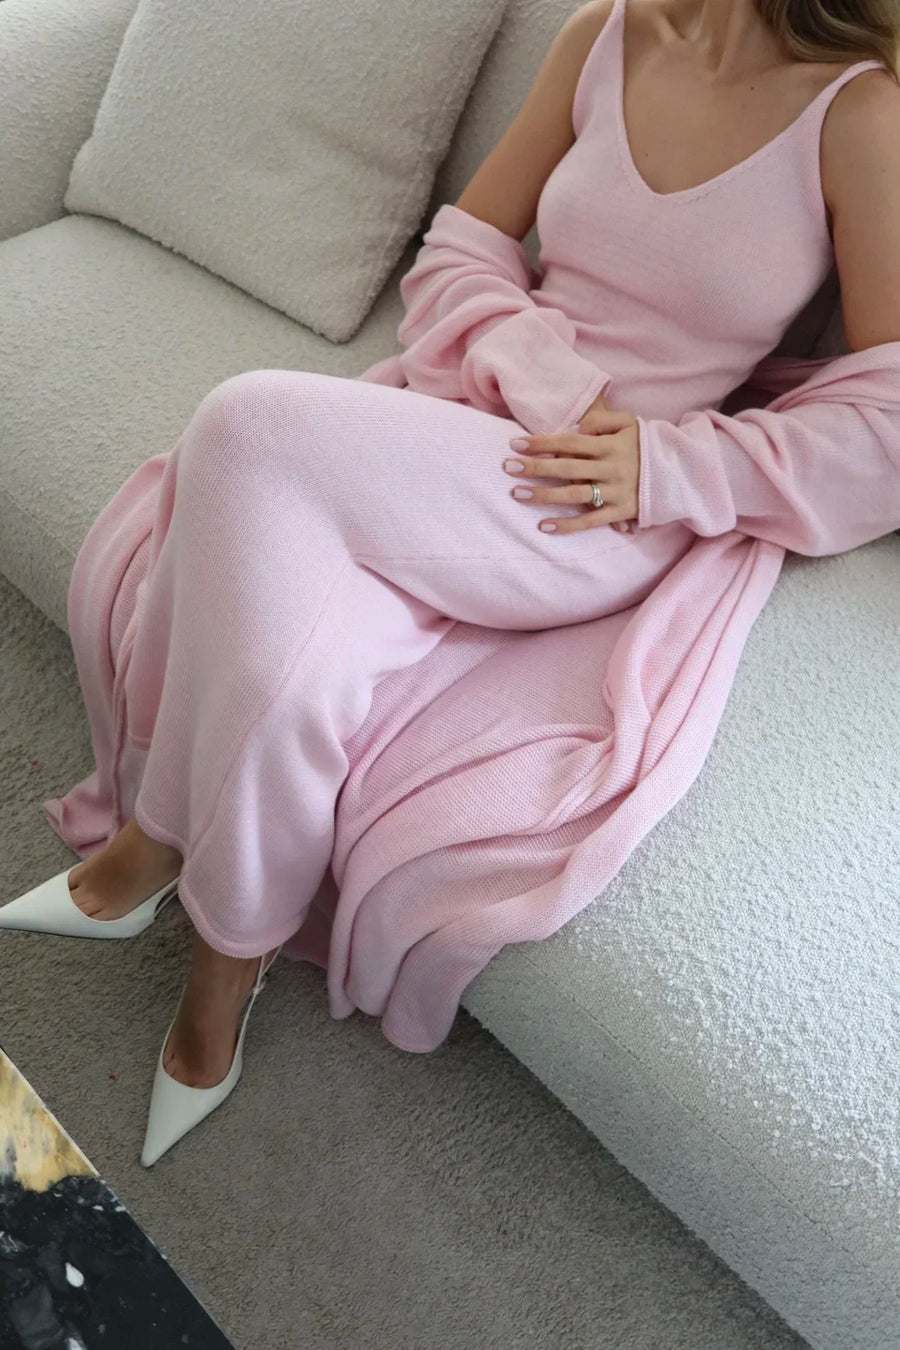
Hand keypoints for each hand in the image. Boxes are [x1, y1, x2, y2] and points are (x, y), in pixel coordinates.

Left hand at [503, 406, 640, 534]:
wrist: (680, 472)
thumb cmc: (646, 445)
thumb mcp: (629, 423)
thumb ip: (603, 420)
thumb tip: (576, 426)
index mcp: (611, 445)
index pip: (570, 441)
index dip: (542, 443)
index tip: (516, 444)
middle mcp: (612, 468)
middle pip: (566, 467)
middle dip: (535, 467)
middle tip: (507, 467)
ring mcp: (616, 492)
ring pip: (574, 494)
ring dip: (544, 495)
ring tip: (517, 494)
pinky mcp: (621, 512)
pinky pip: (590, 521)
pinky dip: (567, 525)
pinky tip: (543, 526)